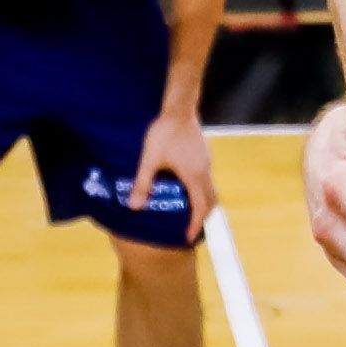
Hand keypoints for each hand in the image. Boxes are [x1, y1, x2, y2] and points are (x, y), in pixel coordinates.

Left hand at [142, 100, 218, 235]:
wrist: (179, 108)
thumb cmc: (164, 133)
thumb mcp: (149, 159)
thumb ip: (143, 184)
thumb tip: (134, 207)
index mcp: (193, 176)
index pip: (200, 207)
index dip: (195, 224)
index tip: (188, 237)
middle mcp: (204, 171)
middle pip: (211, 201)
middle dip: (202, 217)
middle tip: (191, 228)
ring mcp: (206, 162)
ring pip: (211, 190)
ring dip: (203, 204)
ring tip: (189, 211)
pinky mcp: (203, 155)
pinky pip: (207, 179)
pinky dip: (201, 191)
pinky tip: (186, 187)